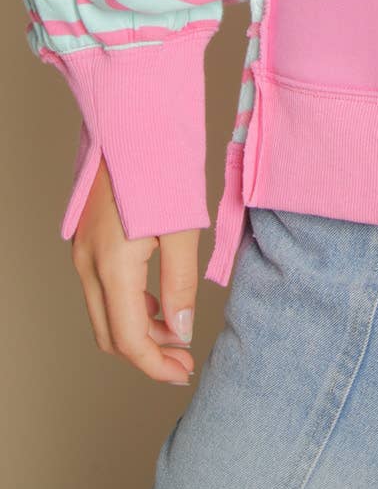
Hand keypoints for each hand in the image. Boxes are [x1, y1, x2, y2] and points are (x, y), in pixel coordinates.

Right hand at [71, 155, 199, 386]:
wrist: (132, 115)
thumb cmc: (162, 163)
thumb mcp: (182, 225)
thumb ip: (180, 282)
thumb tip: (180, 331)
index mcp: (112, 265)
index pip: (128, 339)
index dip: (155, 364)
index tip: (184, 372)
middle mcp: (88, 264)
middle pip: (110, 334)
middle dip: (146, 354)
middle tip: (183, 360)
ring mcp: (83, 251)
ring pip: (104, 313)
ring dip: (137, 332)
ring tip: (176, 335)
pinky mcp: (87, 238)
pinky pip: (102, 290)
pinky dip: (128, 307)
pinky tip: (157, 303)